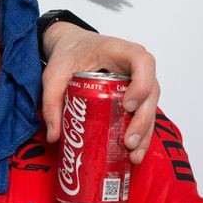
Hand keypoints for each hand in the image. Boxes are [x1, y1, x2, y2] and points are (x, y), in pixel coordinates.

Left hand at [40, 22, 158, 163]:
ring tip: (133, 156)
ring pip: (150, 108)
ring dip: (144, 133)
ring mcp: (139, 83)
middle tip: (128, 141)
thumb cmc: (69, 54)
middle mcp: (138, 68)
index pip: (143, 63)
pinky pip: (141, 115)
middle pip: (151, 93)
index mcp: (123, 51)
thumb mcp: (54, 73)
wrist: (72, 47)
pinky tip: (132, 155)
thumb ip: (51, 100)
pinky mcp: (135, 98)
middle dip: (143, 120)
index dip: (141, 85)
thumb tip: (54, 136)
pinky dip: (139, 135)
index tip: (127, 106)